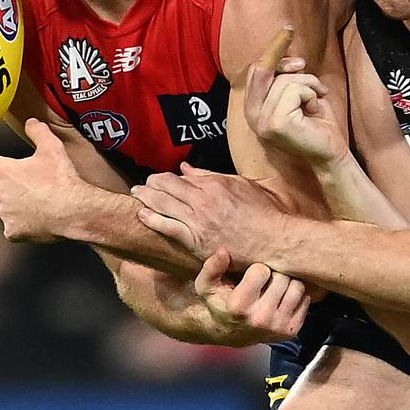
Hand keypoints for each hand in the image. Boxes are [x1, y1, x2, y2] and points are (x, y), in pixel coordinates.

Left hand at [0, 118, 87, 241]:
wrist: (73, 211)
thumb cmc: (62, 180)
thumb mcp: (52, 148)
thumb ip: (38, 132)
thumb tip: (31, 122)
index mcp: (5, 171)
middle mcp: (0, 192)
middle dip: (11, 185)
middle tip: (33, 185)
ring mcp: (5, 214)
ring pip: (4, 207)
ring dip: (15, 205)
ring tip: (38, 203)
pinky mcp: (12, 232)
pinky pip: (12, 227)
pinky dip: (22, 224)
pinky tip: (38, 219)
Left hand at [131, 163, 281, 264]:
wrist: (273, 239)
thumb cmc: (263, 212)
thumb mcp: (240, 184)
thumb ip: (211, 176)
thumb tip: (186, 168)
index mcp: (213, 185)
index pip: (179, 178)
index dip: (164, 178)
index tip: (156, 180)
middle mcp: (202, 200)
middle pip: (167, 188)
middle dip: (150, 185)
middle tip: (140, 186)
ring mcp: (198, 221)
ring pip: (163, 204)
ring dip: (146, 198)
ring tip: (136, 195)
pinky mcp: (197, 241)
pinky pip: (169, 227)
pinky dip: (153, 219)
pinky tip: (142, 215)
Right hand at [195, 249, 309, 344]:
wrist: (228, 332)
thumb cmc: (218, 302)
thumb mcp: (206, 285)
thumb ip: (212, 267)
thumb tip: (223, 251)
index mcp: (240, 305)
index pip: (262, 270)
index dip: (256, 269)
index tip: (251, 275)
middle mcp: (260, 318)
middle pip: (282, 278)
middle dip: (274, 274)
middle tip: (265, 280)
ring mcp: (278, 326)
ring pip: (298, 287)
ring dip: (288, 284)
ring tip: (275, 287)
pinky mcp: (291, 331)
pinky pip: (306, 301)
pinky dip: (296, 297)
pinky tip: (282, 298)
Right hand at [245, 27, 348, 165]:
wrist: (331, 154)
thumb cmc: (318, 124)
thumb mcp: (300, 94)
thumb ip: (288, 78)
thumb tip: (286, 53)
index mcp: (254, 108)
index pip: (255, 71)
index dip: (272, 49)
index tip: (288, 29)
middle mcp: (252, 115)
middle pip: (262, 70)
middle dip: (280, 51)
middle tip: (301, 55)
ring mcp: (261, 120)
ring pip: (286, 80)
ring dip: (309, 85)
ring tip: (316, 102)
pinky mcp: (275, 123)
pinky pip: (295, 90)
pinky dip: (311, 95)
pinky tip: (315, 112)